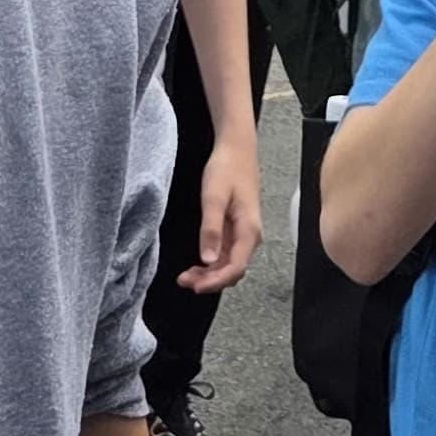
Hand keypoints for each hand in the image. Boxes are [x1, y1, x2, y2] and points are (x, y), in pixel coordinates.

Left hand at [182, 143, 260, 294]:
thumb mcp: (213, 197)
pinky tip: (198, 264)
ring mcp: (245, 234)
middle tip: (184, 281)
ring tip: (186, 276)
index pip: (236, 268)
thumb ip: (211, 229)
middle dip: (210, 281)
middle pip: (234, 271)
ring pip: (230, 265)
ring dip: (210, 274)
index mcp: (249, 230)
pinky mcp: (238, 230)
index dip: (215, 282)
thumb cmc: (226, 169)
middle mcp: (251, 236)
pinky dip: (212, 263)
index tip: (194, 286)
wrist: (236, 149)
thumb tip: (209, 260)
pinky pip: (227, 255)